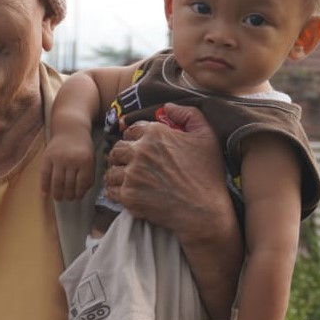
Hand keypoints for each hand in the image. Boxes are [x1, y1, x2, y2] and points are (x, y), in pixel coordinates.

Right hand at [41, 132, 94, 199]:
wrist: (70, 129)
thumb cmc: (82, 146)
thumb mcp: (90, 159)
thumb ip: (88, 175)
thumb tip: (81, 192)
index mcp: (85, 161)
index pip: (82, 182)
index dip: (80, 192)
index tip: (78, 197)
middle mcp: (71, 160)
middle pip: (69, 183)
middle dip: (69, 194)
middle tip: (68, 199)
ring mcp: (58, 158)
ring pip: (57, 181)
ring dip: (57, 192)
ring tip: (59, 198)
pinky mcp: (47, 156)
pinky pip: (45, 174)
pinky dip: (44, 185)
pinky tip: (45, 193)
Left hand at [102, 103, 243, 319]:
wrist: (205, 212)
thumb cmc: (208, 175)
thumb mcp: (207, 136)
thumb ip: (188, 114)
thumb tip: (167, 106)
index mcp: (155, 133)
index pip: (131, 130)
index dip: (135, 138)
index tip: (140, 148)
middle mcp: (140, 151)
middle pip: (117, 148)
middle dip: (123, 156)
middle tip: (131, 165)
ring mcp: (132, 174)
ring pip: (111, 169)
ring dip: (117, 173)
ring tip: (127, 180)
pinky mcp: (128, 196)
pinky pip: (110, 190)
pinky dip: (115, 191)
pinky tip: (126, 193)